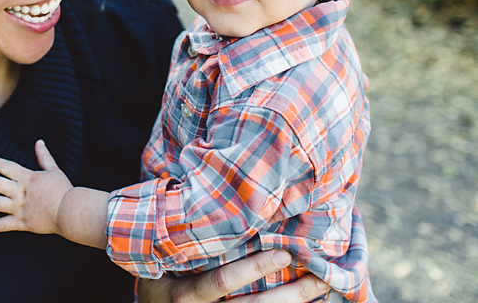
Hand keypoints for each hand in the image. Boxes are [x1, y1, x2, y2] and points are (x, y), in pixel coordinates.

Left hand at [0, 140, 71, 234]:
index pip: (5, 166)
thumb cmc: (63, 190)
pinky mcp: (21, 223)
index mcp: (27, 178)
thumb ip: (44, 156)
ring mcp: (19, 208)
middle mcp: (20, 192)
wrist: (70, 212)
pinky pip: (1, 225)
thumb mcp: (53, 170)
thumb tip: (39, 141)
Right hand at [137, 251, 331, 302]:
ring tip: (323, 287)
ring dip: (293, 302)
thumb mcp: (158, 256)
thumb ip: (179, 235)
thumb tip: (200, 187)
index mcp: (182, 293)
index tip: (281, 252)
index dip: (252, 270)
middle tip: (317, 274)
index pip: (219, 282)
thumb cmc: (155, 269)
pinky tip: (311, 302)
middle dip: (288, 293)